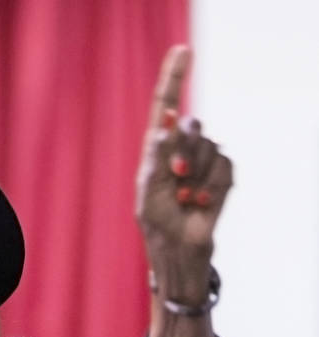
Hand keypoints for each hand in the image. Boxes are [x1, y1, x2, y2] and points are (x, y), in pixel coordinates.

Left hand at [136, 45, 232, 303]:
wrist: (177, 249)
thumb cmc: (156, 222)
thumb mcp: (148, 189)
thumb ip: (157, 155)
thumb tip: (167, 121)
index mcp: (156, 149)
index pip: (167, 105)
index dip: (174, 77)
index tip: (183, 50)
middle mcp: (181, 149)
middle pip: (193, 125)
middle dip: (186, 150)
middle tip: (176, 176)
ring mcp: (204, 161)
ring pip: (210, 146)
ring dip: (196, 174)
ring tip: (183, 198)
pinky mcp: (222, 176)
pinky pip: (225, 166)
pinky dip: (211, 186)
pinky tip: (198, 203)